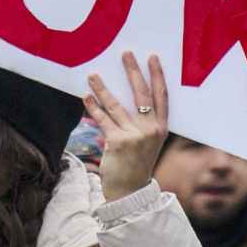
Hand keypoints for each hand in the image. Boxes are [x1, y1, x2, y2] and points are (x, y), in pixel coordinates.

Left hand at [84, 51, 167, 201]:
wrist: (130, 192)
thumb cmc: (137, 164)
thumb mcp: (148, 143)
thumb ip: (143, 123)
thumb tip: (126, 97)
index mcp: (161, 128)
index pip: (161, 96)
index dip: (157, 75)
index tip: (152, 57)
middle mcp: (151, 130)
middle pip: (141, 94)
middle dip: (133, 71)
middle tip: (125, 54)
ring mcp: (134, 136)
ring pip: (116, 105)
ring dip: (102, 88)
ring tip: (92, 75)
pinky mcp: (117, 142)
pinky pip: (102, 119)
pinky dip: (93, 107)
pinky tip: (85, 96)